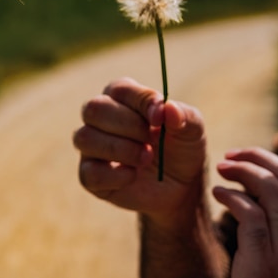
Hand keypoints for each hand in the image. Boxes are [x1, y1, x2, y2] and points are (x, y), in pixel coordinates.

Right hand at [73, 77, 207, 226]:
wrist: (181, 188)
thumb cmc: (181, 149)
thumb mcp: (192, 130)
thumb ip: (184, 116)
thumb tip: (167, 109)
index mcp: (122, 98)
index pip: (120, 89)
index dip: (141, 101)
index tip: (160, 119)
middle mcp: (99, 118)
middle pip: (94, 109)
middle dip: (128, 126)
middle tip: (152, 141)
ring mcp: (91, 147)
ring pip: (85, 138)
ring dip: (120, 149)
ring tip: (146, 159)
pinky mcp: (89, 176)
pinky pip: (90, 173)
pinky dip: (116, 176)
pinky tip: (133, 176)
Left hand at [213, 147, 277, 277]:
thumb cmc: (257, 276)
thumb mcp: (274, 244)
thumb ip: (273, 217)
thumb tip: (256, 178)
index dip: (272, 161)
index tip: (244, 155)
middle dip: (257, 159)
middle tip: (228, 156)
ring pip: (274, 194)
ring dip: (244, 172)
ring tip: (220, 170)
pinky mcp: (264, 262)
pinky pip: (252, 216)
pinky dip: (233, 198)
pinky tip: (217, 193)